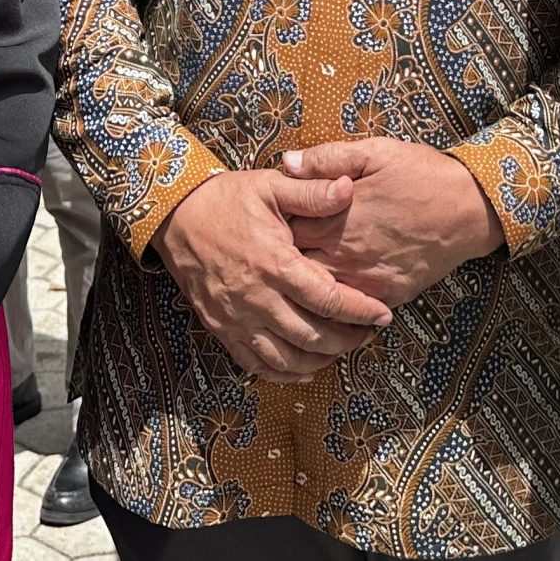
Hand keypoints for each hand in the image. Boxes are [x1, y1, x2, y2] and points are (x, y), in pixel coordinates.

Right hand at [152, 168, 393, 380]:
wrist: (176, 216)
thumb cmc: (227, 200)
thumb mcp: (270, 186)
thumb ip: (311, 192)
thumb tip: (349, 188)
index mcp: (274, 263)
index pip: (327, 298)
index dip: (360, 311)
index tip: (383, 314)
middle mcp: (257, 298)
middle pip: (313, 336)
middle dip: (348, 340)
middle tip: (368, 333)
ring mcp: (237, 319)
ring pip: (287, 359)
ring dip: (321, 360)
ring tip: (342, 348)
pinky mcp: (221, 329)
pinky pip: (256, 365)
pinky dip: (284, 374)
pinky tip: (305, 368)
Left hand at [280, 139, 503, 306]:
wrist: (471, 209)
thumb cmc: (422, 175)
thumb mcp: (376, 152)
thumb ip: (328, 158)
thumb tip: (286, 162)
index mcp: (337, 217)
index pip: (284, 228)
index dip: (270, 225)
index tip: (263, 220)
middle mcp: (346, 254)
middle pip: (293, 268)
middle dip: (278, 261)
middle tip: (268, 253)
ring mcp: (365, 280)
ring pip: (316, 296)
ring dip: (301, 288)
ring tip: (287, 280)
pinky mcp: (386, 296)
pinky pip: (349, 312)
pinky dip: (331, 309)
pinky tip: (321, 301)